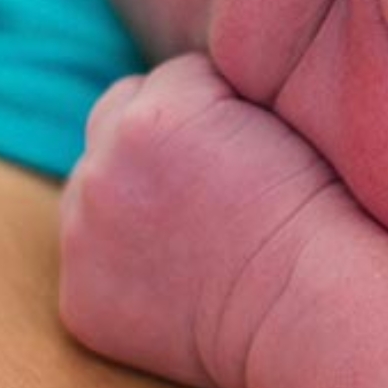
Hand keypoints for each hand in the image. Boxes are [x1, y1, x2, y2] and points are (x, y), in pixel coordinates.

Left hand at [58, 53, 342, 387]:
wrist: (307, 307)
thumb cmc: (308, 210)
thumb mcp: (267, 113)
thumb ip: (205, 93)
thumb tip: (178, 91)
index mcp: (148, 115)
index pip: (168, 80)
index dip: (210, 109)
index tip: (241, 145)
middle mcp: (101, 170)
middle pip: (113, 121)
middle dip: (151, 141)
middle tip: (204, 184)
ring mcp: (82, 237)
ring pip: (93, 188)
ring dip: (127, 198)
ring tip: (191, 234)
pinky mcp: (79, 297)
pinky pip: (90, 261)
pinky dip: (121, 268)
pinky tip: (176, 282)